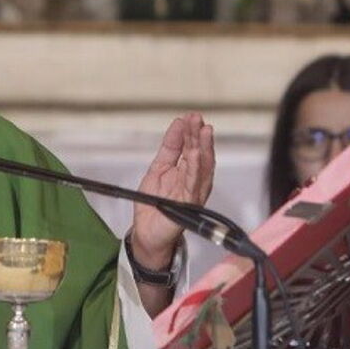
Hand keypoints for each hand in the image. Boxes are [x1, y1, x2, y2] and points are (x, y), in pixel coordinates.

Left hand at [130, 112, 214, 269]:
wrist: (146, 232)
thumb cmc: (154, 204)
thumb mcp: (158, 168)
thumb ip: (169, 148)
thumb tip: (178, 124)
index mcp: (187, 171)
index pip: (192, 147)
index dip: (191, 132)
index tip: (190, 116)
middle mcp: (194, 181)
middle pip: (200, 154)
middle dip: (199, 136)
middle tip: (198, 119)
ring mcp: (193, 192)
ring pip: (202, 167)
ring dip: (203, 148)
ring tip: (203, 131)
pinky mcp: (188, 204)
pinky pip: (194, 184)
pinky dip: (196, 169)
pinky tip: (196, 155)